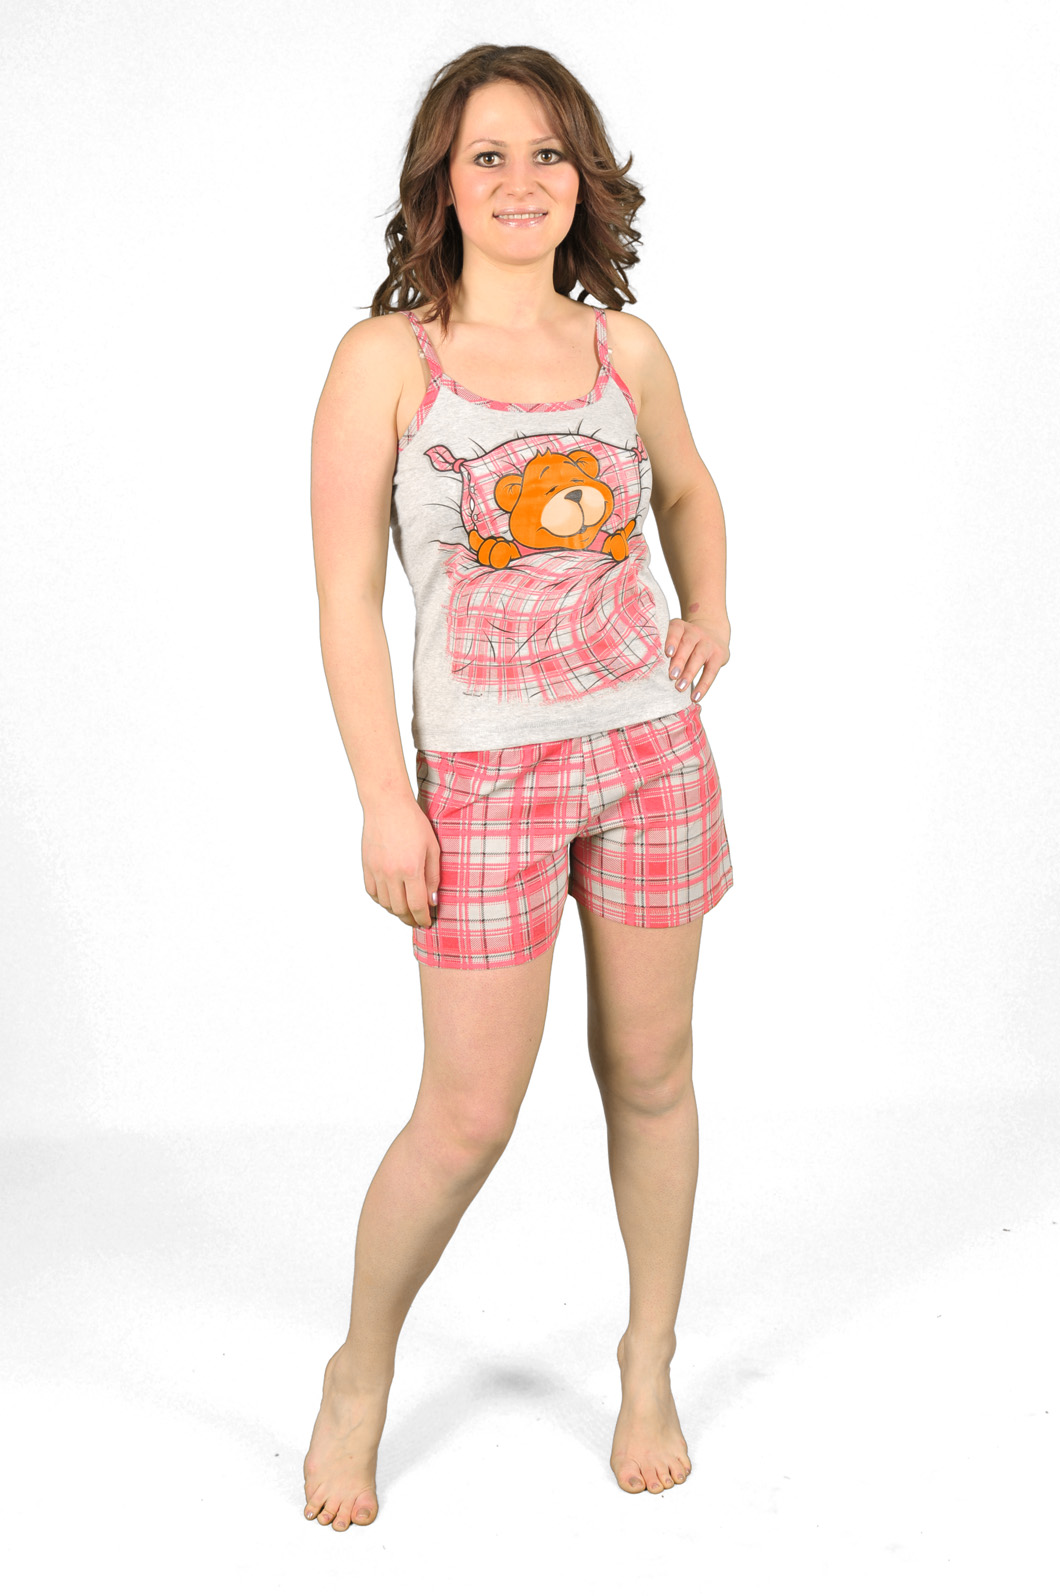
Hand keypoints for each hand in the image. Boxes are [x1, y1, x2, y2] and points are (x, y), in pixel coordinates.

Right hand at [361, 796, 440, 929]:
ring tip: (406, 911)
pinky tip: (391, 899)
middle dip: (410, 919)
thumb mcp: (433, 848)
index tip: (427, 922)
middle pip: (400, 909)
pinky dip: (382, 901)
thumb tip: (432, 901)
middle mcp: (392, 873)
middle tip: (417, 920)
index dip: (423, 918)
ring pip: (385, 904)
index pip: (417, 906)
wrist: (386, 805)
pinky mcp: (366, 866)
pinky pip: (372, 893)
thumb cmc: (413, 822)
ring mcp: (377, 871)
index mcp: (411, 869)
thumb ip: (433, 877)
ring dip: (396, 911)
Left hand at [664, 615, 730, 701]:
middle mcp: (695, 631)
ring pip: (699, 657)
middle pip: (687, 644)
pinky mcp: (719, 655)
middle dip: (679, 660)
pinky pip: (711, 671)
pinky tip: (696, 697)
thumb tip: (653, 674)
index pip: (676, 630)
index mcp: (681, 627)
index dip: (672, 641)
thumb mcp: (677, 639)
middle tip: (671, 676)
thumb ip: (666, 651)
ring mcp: (709, 642)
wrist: (713, 631)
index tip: (667, 654)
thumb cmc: (686, 642)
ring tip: (680, 688)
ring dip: (689, 673)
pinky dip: (703, 685)